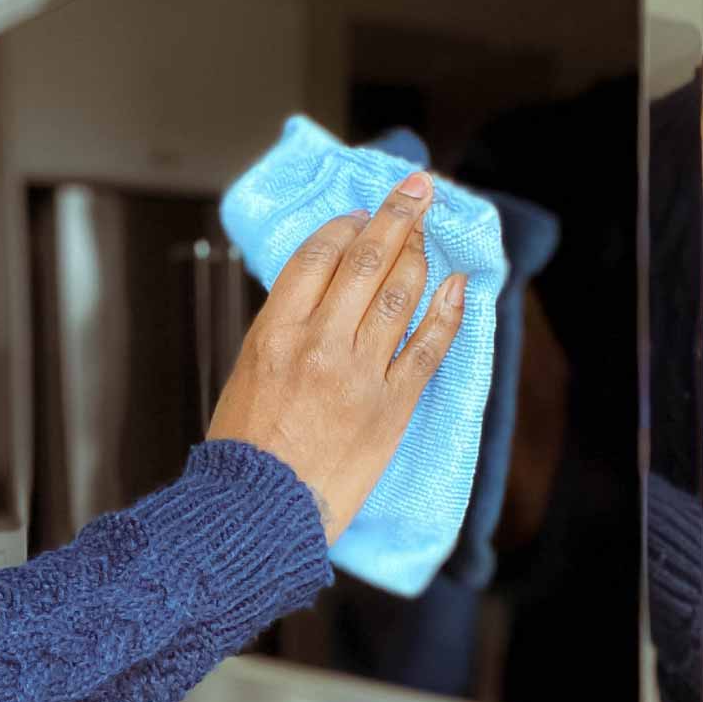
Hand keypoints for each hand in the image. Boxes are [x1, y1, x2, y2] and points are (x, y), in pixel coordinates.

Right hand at [207, 172, 465, 540]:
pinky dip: (447, 312)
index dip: (345, 227)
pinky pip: (428, 347)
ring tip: (428, 233)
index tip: (360, 214)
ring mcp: (360, 373)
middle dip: (396, 216)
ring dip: (420, 255)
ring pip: (401, 294)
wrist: (260, 512)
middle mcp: (319, 343)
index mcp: (274, 332)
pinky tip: (457, 286)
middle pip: (367, 261)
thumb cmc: (245, 453)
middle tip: (416, 189)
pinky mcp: (392, 406)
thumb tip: (318, 299)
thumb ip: (283, 332)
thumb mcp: (245, 374)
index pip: (318, 257)